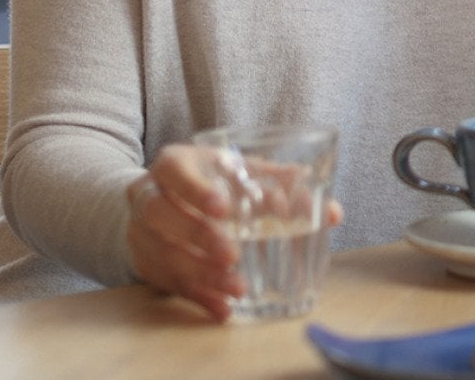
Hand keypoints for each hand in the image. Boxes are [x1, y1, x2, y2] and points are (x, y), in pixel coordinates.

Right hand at [126, 145, 343, 320]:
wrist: (165, 198)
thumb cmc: (216, 181)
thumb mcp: (244, 174)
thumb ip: (285, 188)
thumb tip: (333, 212)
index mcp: (174, 165)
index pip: (174, 171)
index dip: (194, 189)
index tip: (223, 208)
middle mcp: (149, 195)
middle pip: (159, 214)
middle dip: (196, 236)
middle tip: (232, 255)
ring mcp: (141, 231)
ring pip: (161, 254)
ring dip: (199, 274)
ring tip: (237, 288)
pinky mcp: (146, 262)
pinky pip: (166, 283)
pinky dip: (197, 297)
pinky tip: (222, 309)